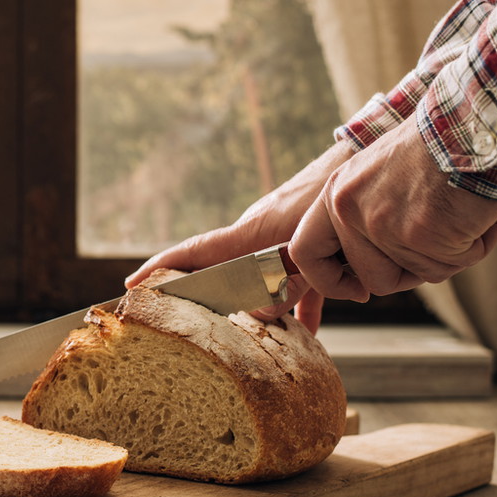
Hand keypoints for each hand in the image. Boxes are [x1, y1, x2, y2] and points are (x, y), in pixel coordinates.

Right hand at [126, 140, 354, 331]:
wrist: (364, 160)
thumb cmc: (331, 195)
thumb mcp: (306, 244)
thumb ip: (284, 284)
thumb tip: (260, 317)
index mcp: (247, 234)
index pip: (193, 252)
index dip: (160, 269)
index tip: (132, 285)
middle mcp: (258, 240)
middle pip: (224, 277)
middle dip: (211, 301)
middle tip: (190, 324)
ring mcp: (282, 245)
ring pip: (263, 286)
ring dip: (265, 309)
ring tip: (260, 336)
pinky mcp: (312, 248)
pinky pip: (300, 287)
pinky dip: (302, 309)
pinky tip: (310, 333)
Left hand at [290, 115, 496, 300]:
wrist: (474, 120)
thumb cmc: (438, 147)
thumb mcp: (378, 176)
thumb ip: (366, 217)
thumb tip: (366, 274)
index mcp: (335, 194)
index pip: (304, 252)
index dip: (328, 280)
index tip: (356, 290)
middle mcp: (349, 210)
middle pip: (371, 278)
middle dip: (409, 273)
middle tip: (437, 246)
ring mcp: (381, 224)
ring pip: (417, 274)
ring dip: (447, 255)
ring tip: (461, 215)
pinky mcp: (418, 234)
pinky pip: (453, 263)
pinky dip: (475, 245)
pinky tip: (479, 212)